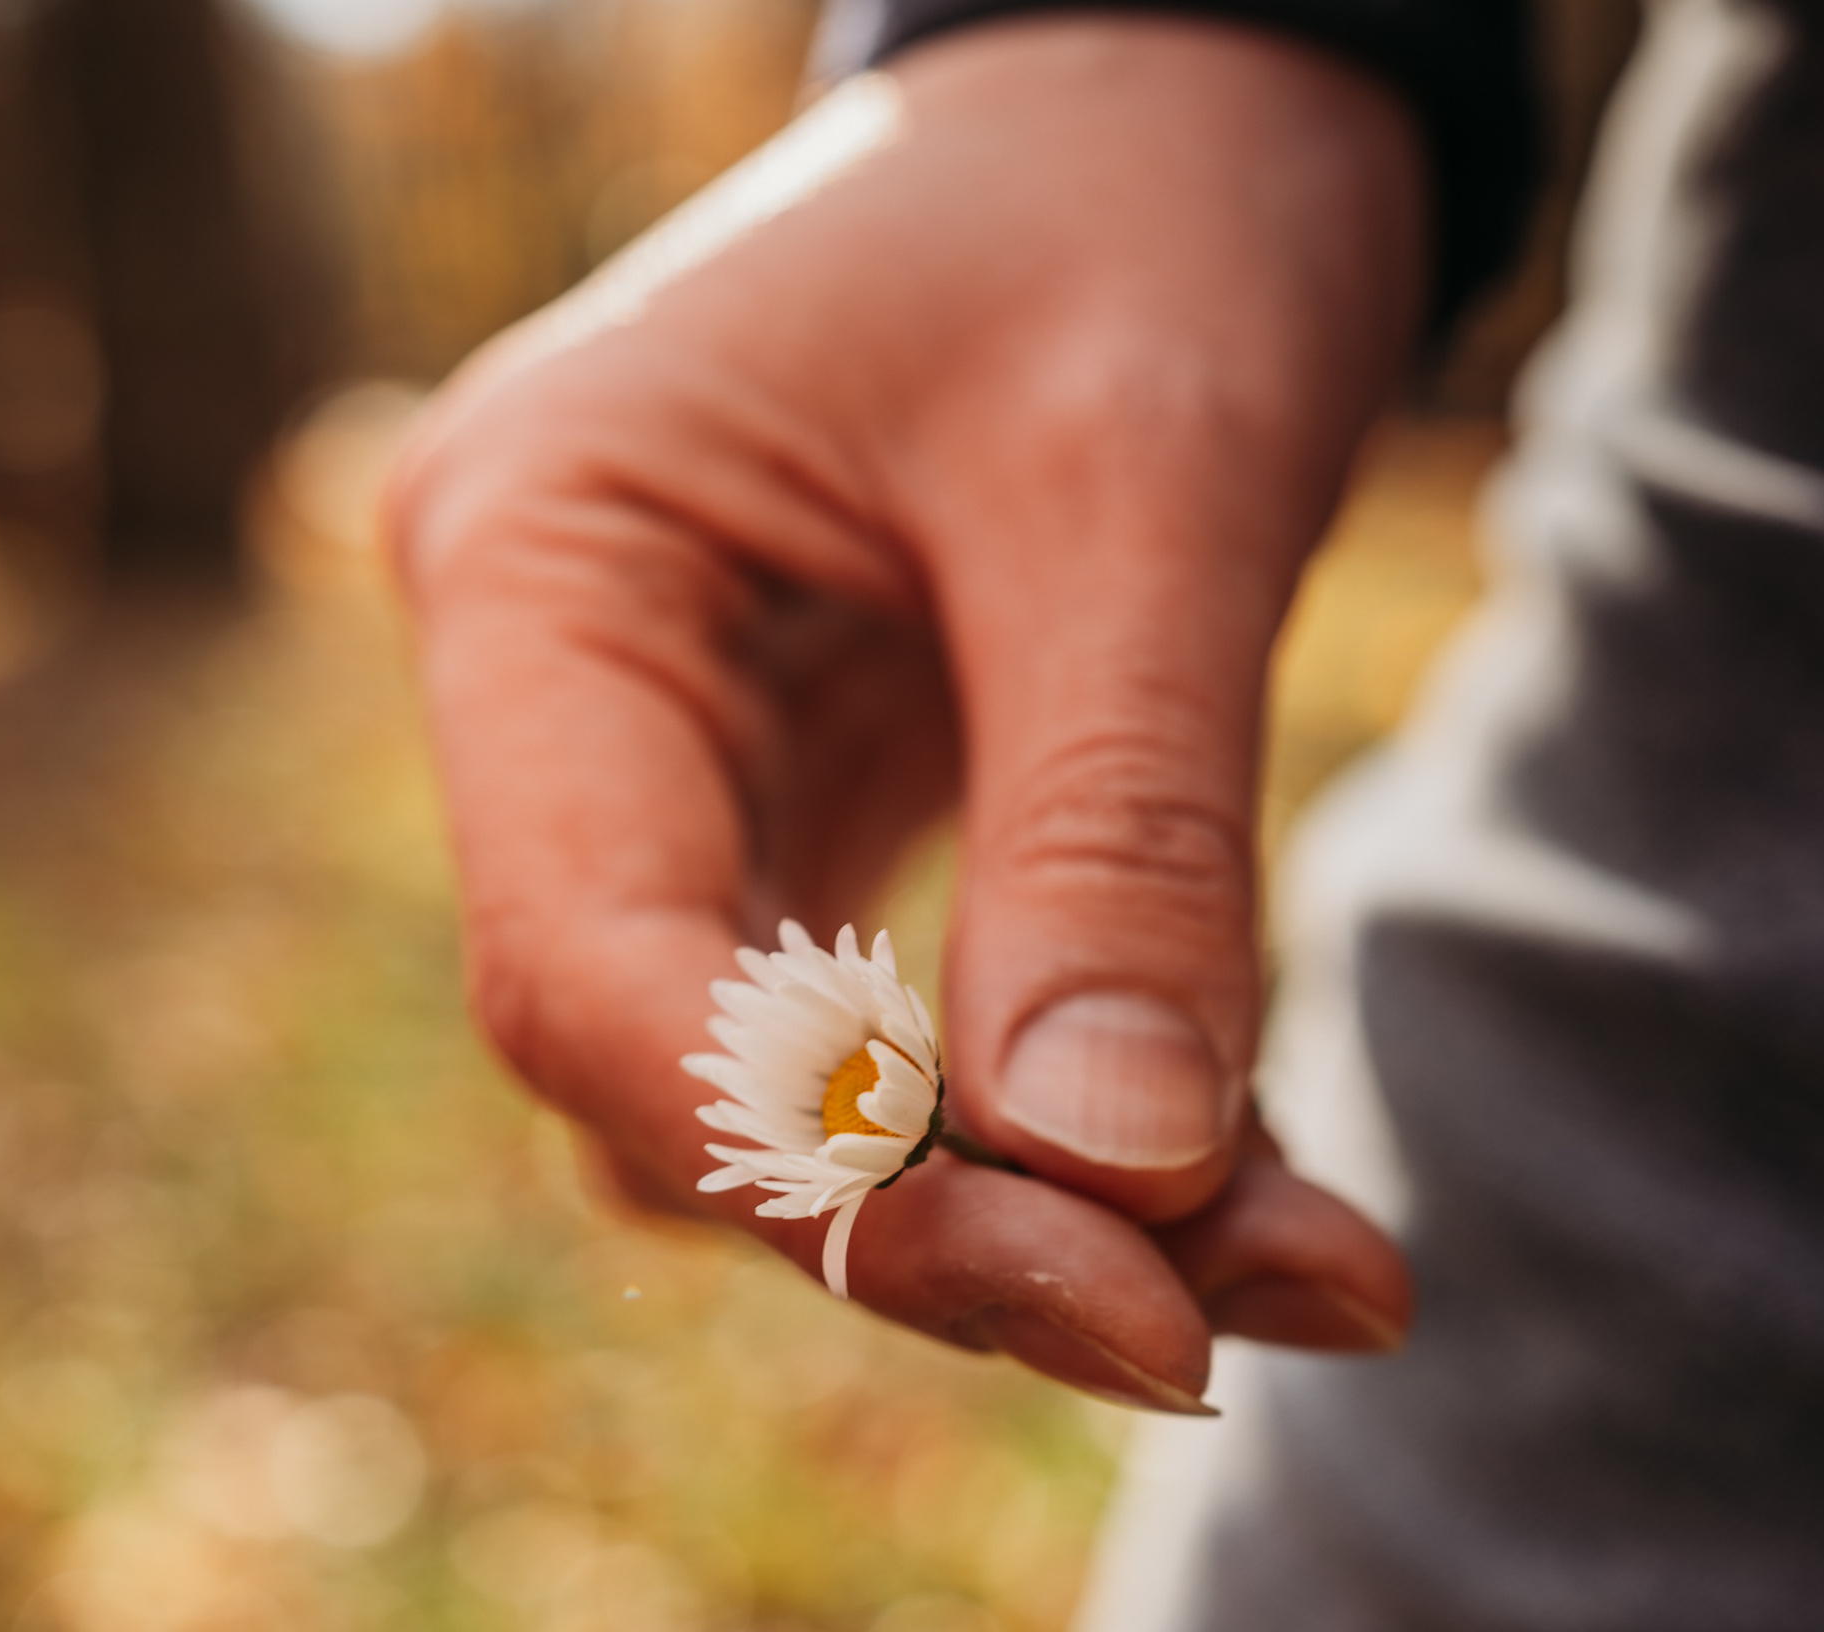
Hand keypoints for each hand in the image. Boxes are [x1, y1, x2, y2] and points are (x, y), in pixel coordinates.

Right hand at [389, 16, 1424, 1411]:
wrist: (1163, 87)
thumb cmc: (1130, 201)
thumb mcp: (1141, 489)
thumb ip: (1117, 837)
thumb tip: (1126, 1196)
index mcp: (533, 557)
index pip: (584, 960)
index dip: (815, 1171)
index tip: (1112, 1299)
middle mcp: (552, 683)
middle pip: (664, 1064)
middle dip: (933, 1215)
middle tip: (1215, 1318)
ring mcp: (653, 752)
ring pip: (770, 1087)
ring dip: (1011, 1201)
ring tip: (1290, 1264)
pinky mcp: (783, 800)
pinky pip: (877, 1025)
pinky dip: (1049, 1125)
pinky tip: (1243, 1192)